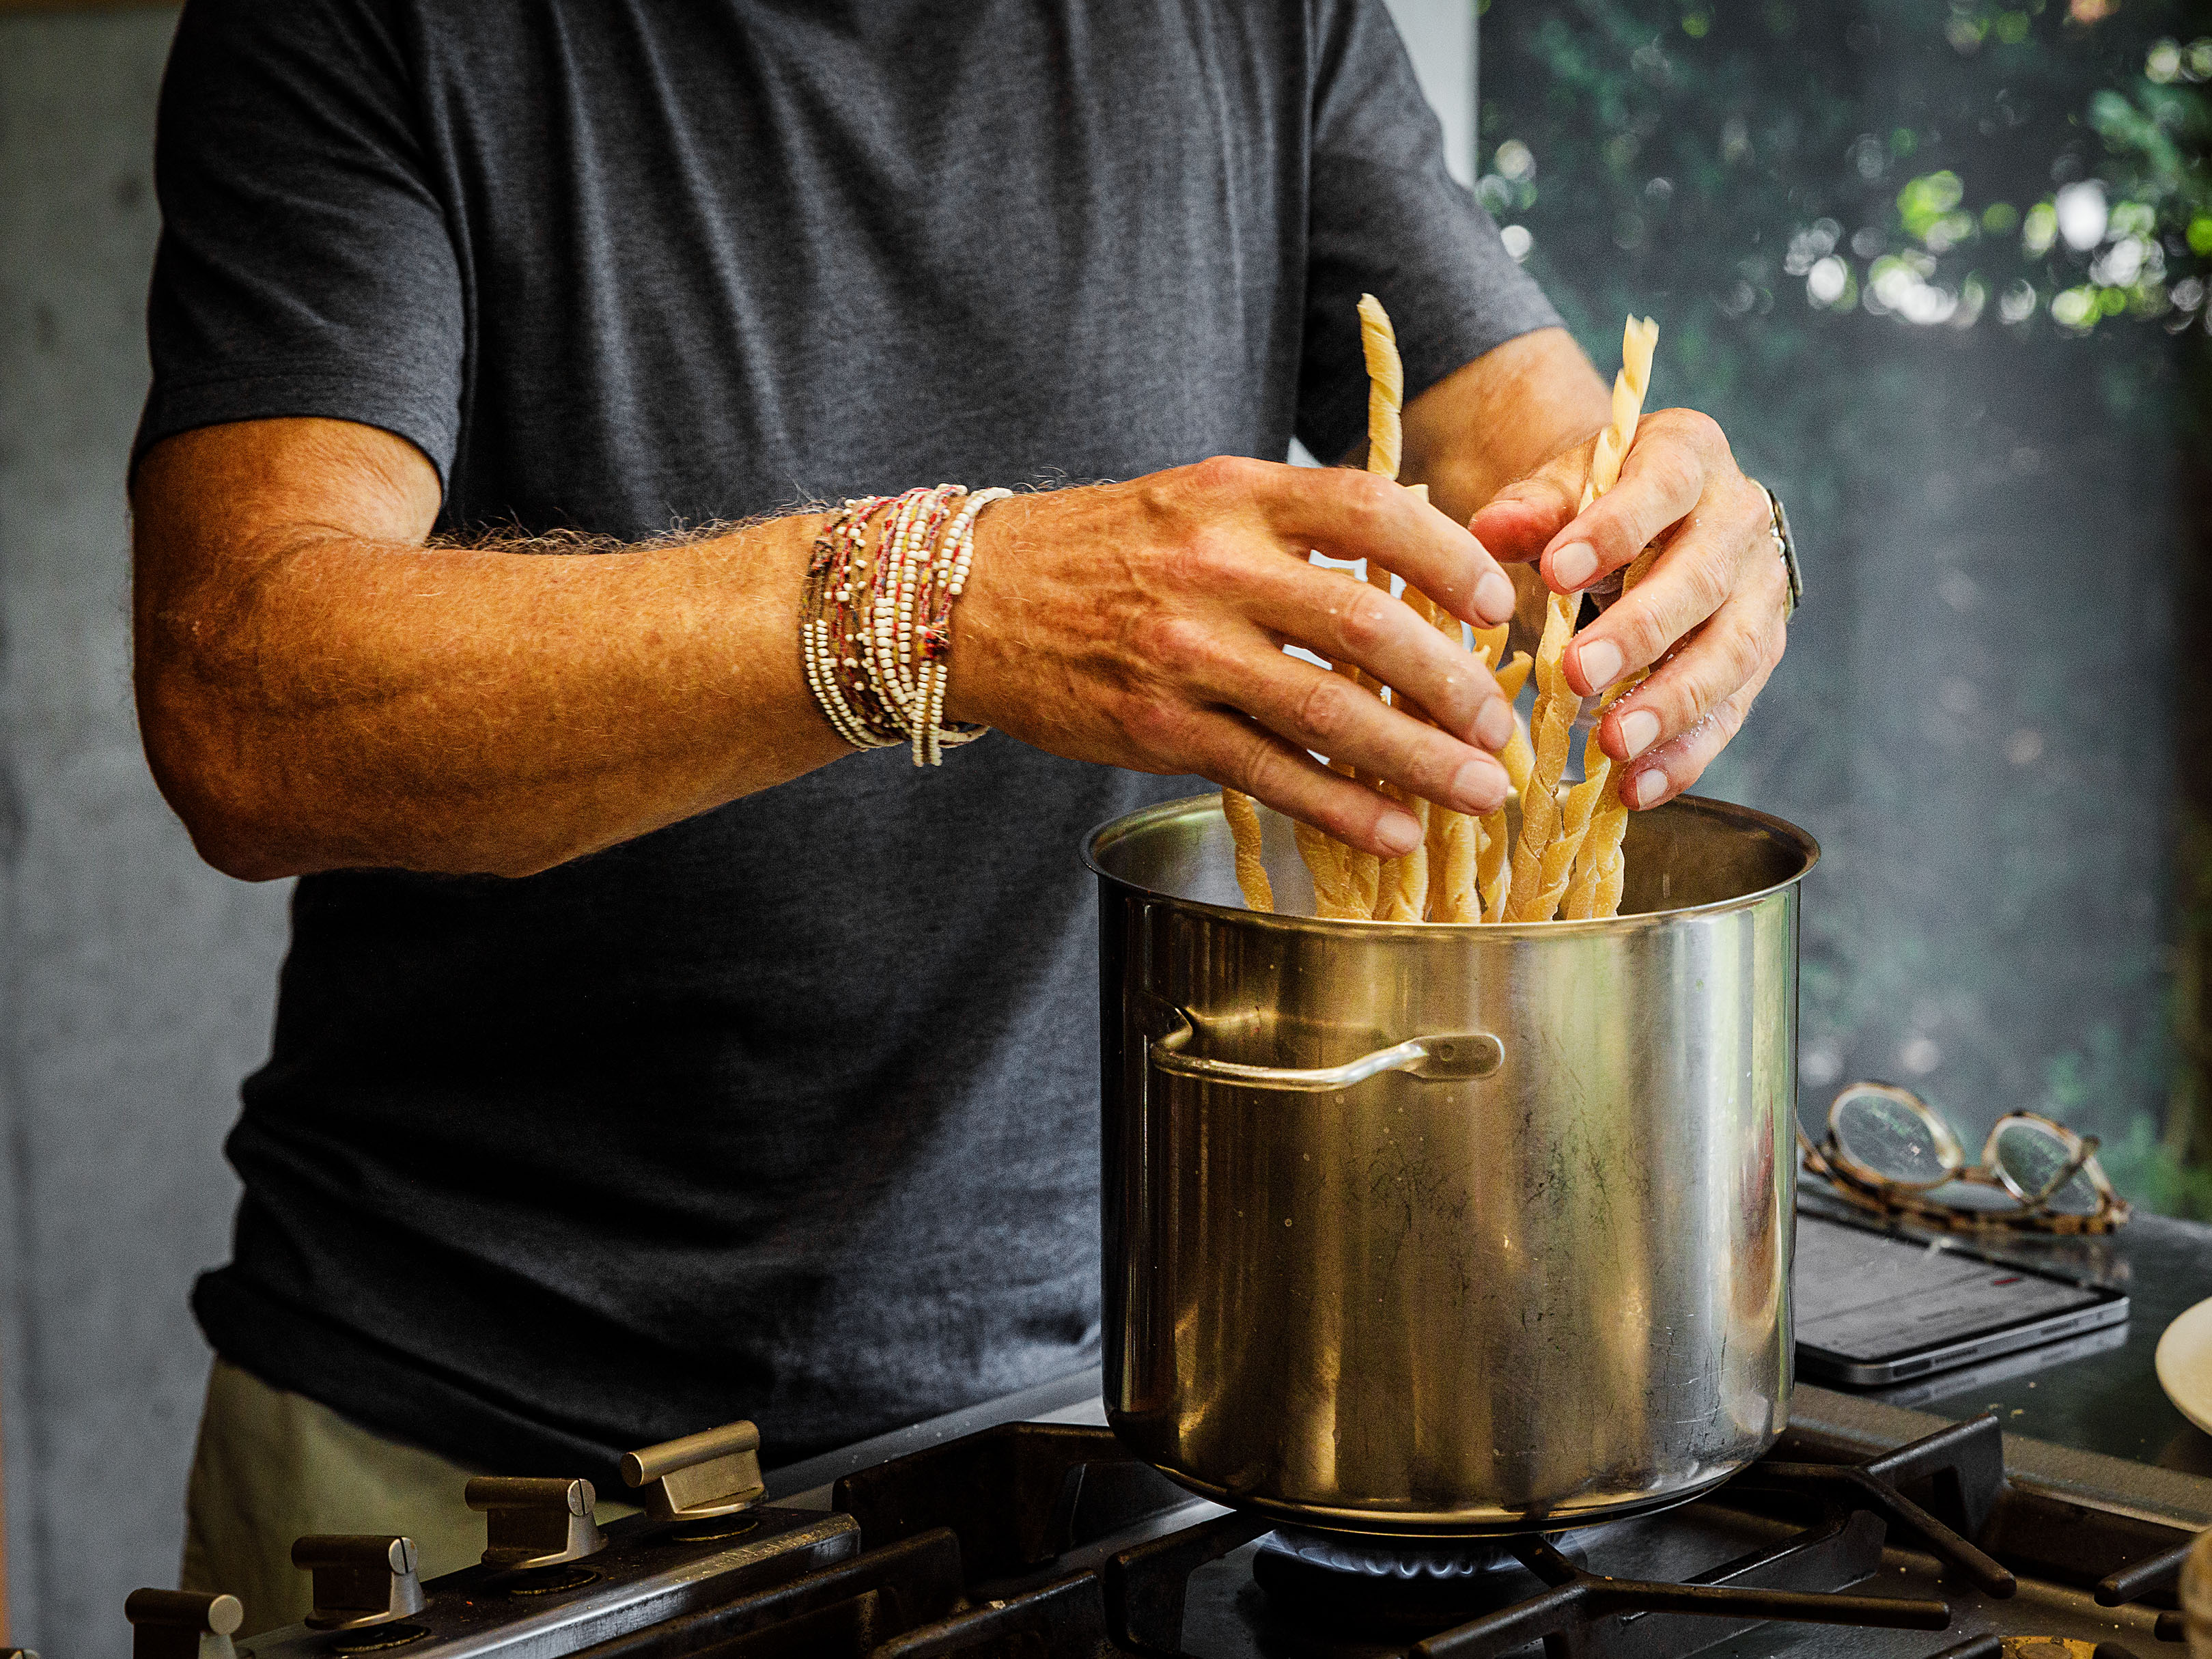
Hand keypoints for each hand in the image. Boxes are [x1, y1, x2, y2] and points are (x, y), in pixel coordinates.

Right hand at [947, 457, 1523, 855]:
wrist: (973, 599)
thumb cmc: (1104, 549)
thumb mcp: (1199, 499)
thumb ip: (1297, 522)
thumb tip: (1422, 543)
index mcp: (1234, 494)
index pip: (1370, 510)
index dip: (1451, 558)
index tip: (1497, 606)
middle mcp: (1213, 567)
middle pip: (1366, 624)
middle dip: (1452, 684)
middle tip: (1501, 726)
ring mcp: (1184, 653)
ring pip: (1327, 711)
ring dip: (1417, 759)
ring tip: (1478, 791)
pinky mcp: (1157, 728)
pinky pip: (1270, 773)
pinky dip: (1342, 809)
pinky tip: (1396, 832)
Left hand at [1469, 409, 1788, 809]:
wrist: (1644, 521)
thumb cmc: (1593, 505)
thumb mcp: (1558, 489)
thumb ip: (1529, 508)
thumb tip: (1489, 530)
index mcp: (1688, 456)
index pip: (1660, 488)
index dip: (1611, 531)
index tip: (1554, 573)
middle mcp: (1741, 519)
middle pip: (1701, 579)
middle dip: (1639, 632)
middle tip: (1578, 674)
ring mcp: (1759, 591)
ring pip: (1729, 653)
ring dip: (1669, 705)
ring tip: (1612, 745)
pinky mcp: (1758, 655)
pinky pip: (1729, 711)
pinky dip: (1684, 755)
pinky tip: (1639, 787)